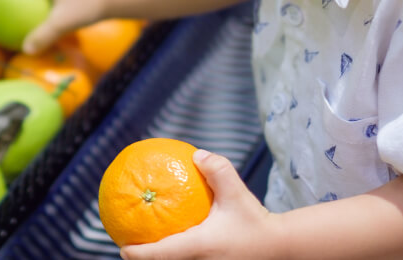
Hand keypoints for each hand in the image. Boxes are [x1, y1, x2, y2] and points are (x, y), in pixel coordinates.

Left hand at [121, 150, 273, 259]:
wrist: (280, 248)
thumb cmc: (256, 222)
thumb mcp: (237, 193)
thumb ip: (218, 170)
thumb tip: (196, 154)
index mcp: (198, 247)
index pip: (159, 255)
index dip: (137, 254)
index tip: (123, 248)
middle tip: (128, 245)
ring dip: (159, 258)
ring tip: (144, 246)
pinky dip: (175, 258)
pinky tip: (171, 245)